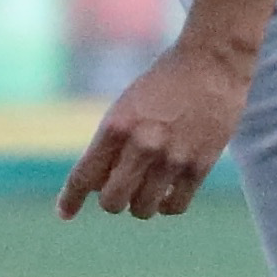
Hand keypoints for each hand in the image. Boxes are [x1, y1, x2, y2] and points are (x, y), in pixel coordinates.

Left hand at [57, 35, 252, 220]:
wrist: (211, 63)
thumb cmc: (163, 84)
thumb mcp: (126, 106)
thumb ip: (111, 144)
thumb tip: (99, 187)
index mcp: (116, 126)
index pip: (84, 176)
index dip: (70, 200)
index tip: (64, 213)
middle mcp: (142, 145)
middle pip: (111, 202)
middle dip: (112, 200)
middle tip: (120, 189)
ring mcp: (172, 159)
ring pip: (143, 210)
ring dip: (140, 204)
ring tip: (146, 188)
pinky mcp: (199, 166)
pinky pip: (174, 207)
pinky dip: (166, 205)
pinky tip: (167, 193)